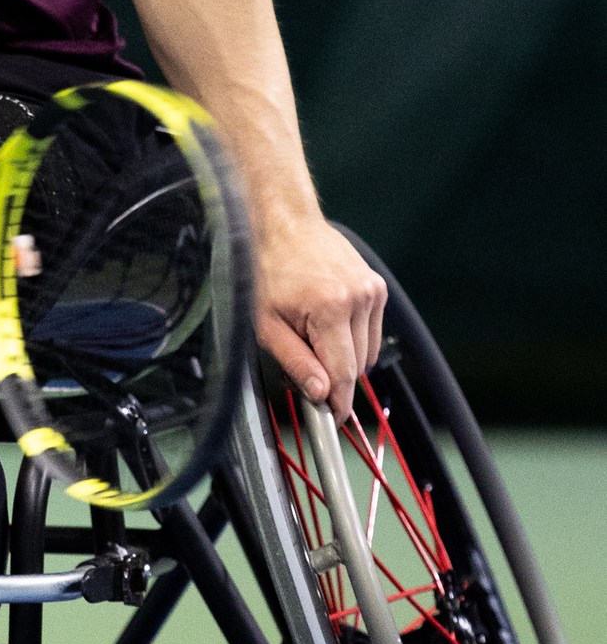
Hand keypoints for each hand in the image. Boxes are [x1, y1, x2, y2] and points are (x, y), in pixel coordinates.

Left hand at [255, 211, 386, 422]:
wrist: (285, 224)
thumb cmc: (267, 270)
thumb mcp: (266, 323)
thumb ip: (295, 361)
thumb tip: (320, 394)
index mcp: (330, 308)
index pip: (343, 373)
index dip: (339, 402)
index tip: (334, 418)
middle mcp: (359, 298)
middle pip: (357, 365)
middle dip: (334, 375)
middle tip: (305, 366)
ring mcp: (372, 291)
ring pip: (368, 351)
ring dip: (345, 356)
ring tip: (313, 336)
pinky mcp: (377, 287)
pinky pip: (372, 331)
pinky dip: (353, 337)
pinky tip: (328, 322)